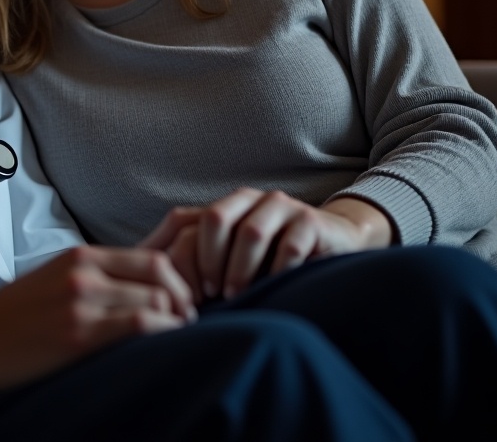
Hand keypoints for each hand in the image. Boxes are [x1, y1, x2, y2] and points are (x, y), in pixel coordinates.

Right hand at [0, 245, 195, 394]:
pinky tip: (161, 350)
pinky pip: (138, 326)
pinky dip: (161, 335)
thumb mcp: (56, 279)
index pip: (151, 257)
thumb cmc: (12, 316)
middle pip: (160, 274)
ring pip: (154, 300)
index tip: (184, 304)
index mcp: (81, 256)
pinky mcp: (77, 333)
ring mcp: (81, 301)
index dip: (179, 280)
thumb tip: (137, 291)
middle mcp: (84, 271)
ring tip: (177, 341)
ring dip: (176, 322)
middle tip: (187, 323)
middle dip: (185, 299)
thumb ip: (94, 278)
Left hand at [142, 190, 392, 302]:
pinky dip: (276, 271)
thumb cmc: (275, 258)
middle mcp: (253, 200)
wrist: (333, 243)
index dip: (185, 259)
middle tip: (210, 294)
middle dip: (209, 259)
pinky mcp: (311, 221)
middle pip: (216, 219)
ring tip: (235, 297)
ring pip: (251, 232)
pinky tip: (272, 289)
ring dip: (239, 269)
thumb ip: (205, 262)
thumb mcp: (238, 257)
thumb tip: (164, 289)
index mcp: (228, 204)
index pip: (190, 222)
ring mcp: (283, 207)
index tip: (186, 294)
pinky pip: (290, 245)